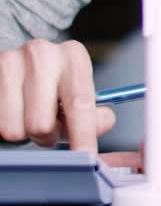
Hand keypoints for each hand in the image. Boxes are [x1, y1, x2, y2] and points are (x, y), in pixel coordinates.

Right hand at [0, 39, 114, 150]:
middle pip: (41, 125)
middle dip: (45, 135)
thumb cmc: (54, 81)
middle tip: (48, 126)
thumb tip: (102, 123)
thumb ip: (93, 114)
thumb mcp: (78, 90)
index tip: (86, 154)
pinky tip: (14, 111)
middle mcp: (42, 54)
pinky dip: (6, 125)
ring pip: (13, 129)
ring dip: (22, 131)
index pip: (80, 103)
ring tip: (29, 115)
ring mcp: (10, 62)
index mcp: (73, 56)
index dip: (83, 134)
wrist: (23, 61)